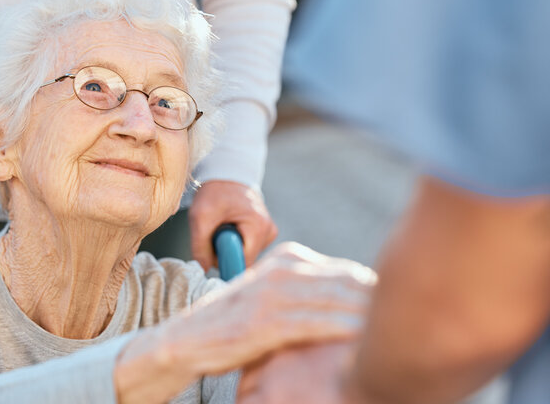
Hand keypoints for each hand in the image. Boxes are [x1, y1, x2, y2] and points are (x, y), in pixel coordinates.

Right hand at [115, 242, 375, 402]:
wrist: (189, 339)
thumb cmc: (238, 322)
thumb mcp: (274, 298)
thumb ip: (308, 294)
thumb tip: (353, 302)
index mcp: (287, 259)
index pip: (345, 271)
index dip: (375, 290)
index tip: (401, 306)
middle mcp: (283, 268)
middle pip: (347, 283)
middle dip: (380, 301)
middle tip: (411, 318)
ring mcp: (274, 292)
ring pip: (336, 302)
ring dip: (369, 317)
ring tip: (399, 330)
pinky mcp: (265, 320)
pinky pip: (315, 325)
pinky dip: (342, 332)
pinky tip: (363, 342)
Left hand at [188, 180, 277, 270]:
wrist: (226, 175)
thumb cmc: (215, 192)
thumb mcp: (201, 217)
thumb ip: (200, 247)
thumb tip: (203, 271)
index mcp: (259, 227)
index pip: (243, 262)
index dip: (226, 261)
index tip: (213, 252)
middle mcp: (269, 230)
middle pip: (245, 260)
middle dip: (226, 252)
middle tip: (214, 235)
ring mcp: (269, 231)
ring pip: (246, 255)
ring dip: (230, 246)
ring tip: (222, 228)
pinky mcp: (265, 232)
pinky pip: (248, 248)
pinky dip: (236, 242)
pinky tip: (231, 228)